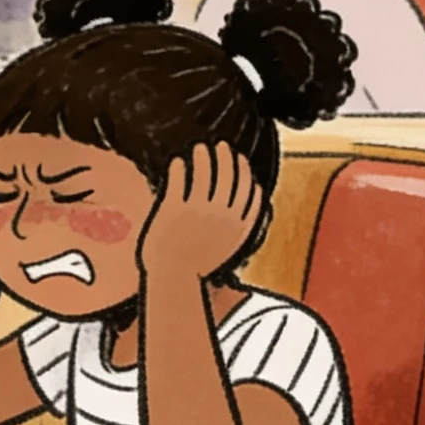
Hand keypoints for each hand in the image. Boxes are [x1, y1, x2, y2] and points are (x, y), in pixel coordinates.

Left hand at [139, 143, 262, 282]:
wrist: (174, 278)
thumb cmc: (197, 267)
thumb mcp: (228, 249)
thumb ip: (237, 229)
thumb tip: (241, 209)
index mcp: (238, 226)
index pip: (250, 191)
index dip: (246, 173)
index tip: (241, 161)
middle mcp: (223, 215)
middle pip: (230, 177)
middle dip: (227, 157)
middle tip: (222, 146)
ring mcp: (199, 210)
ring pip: (207, 174)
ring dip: (205, 157)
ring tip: (200, 148)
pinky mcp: (175, 208)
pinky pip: (180, 181)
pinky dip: (180, 168)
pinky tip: (178, 162)